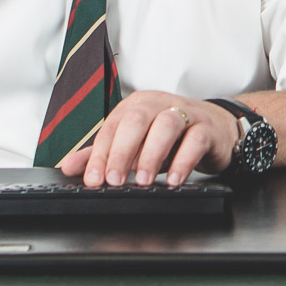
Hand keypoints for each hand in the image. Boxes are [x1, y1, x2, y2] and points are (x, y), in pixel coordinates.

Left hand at [57, 91, 239, 187]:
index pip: (113, 126)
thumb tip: (69, 167)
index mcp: (136, 105)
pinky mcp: (207, 128)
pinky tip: (175, 179)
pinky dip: (184, 160)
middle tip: (115, 180)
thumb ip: (103, 154)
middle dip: (122, 151)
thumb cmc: (171, 138)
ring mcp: (185, 113)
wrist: (216, 129)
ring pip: (166, 125)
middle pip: (136, 120)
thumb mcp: (135, 145)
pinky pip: (195, 140)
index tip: (93, 179)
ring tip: (144, 181)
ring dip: (152, 154)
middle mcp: (158, 104)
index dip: (100, 153)